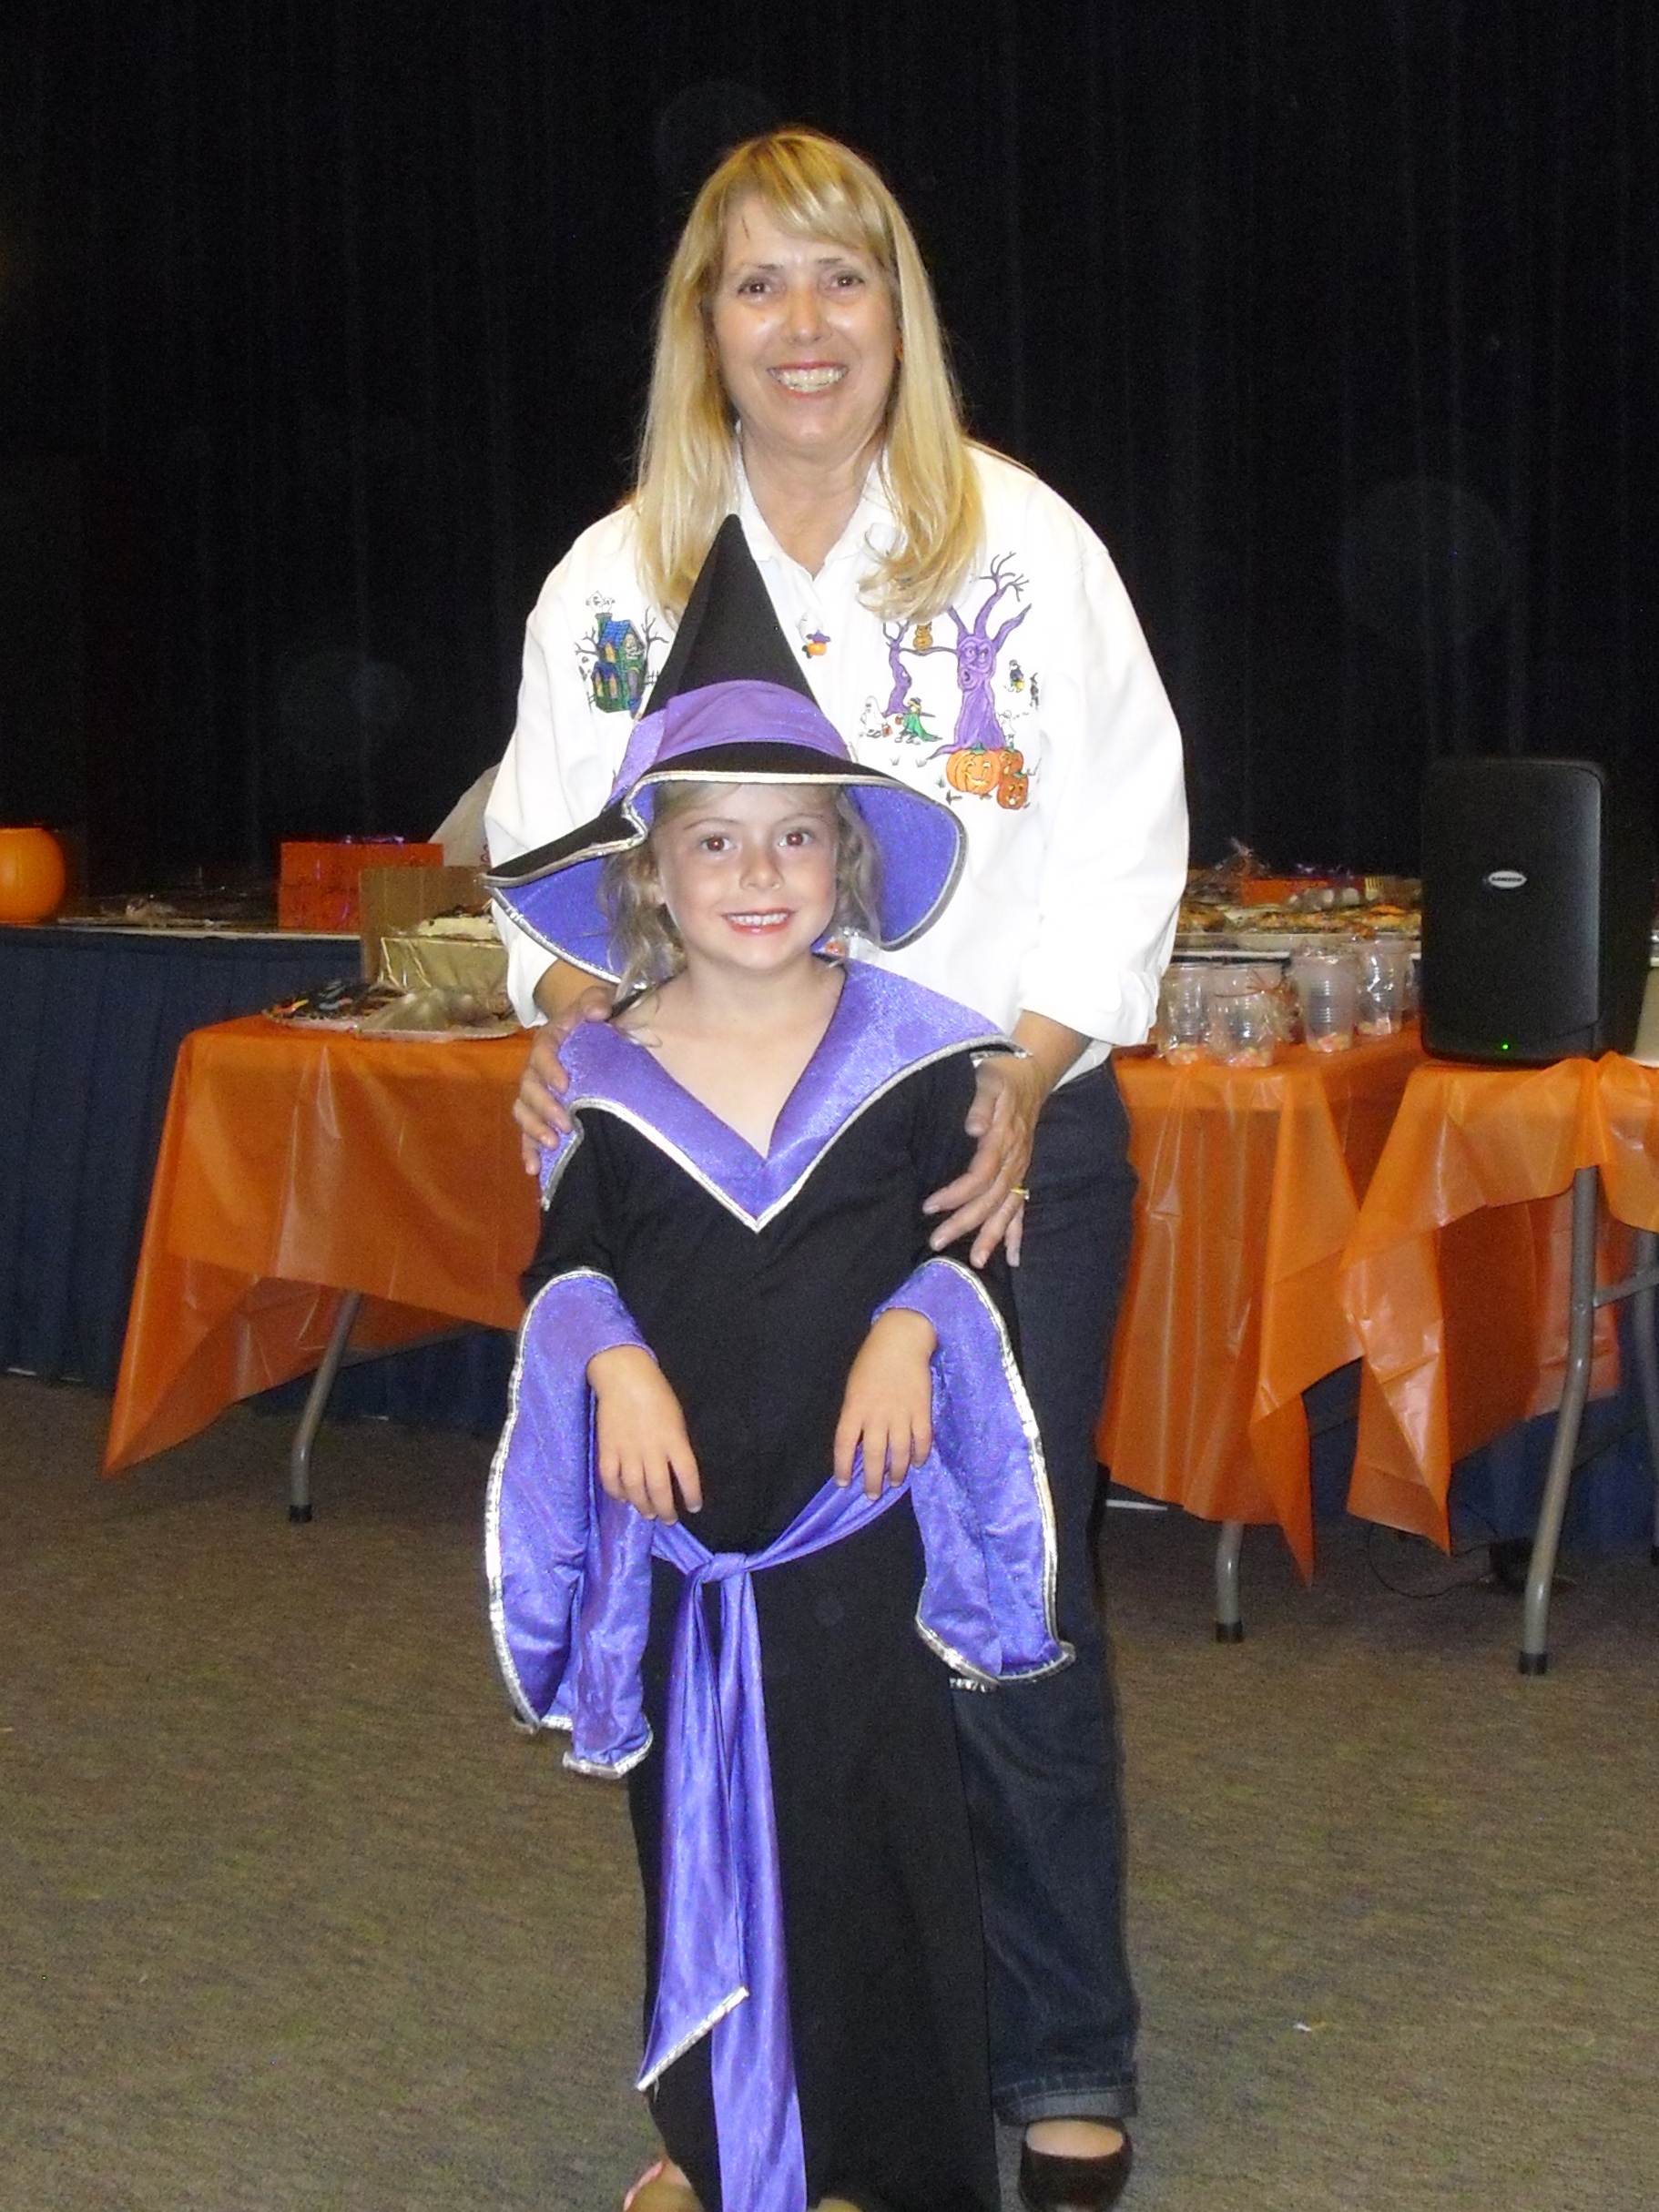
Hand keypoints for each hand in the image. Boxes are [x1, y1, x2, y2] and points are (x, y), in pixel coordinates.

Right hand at [514, 982, 613, 1170]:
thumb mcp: (599, 1002)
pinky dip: (528, 1150)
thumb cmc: (598, 1020)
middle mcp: (537, 1068)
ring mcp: (537, 1093)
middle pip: (529, 1088)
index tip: (566, 1085)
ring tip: (553, 1144)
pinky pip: (527, 1133)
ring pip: (524, 1112)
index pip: (542, 1053)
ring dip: (534, 1130)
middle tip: (565, 1123)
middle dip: (544, 1107)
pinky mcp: (541, 1115)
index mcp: (549, 1041)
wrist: (596, 1034)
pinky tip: (534, 1169)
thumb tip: (598, 1012)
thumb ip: (597, 1001)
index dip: (549, 1069)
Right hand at [587, 1346, 701, 1521]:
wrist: (624, 1376)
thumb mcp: (676, 1418)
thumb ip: (676, 1444)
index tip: (693, 1507)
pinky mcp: (607, 1449)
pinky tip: (623, 1497)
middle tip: (668, 1519)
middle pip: (660, 1489)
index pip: (687, 1475)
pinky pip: (611, 1479)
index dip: (691, 1495)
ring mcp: (628, 1451)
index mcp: (674, 1440)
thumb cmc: (656, 1393)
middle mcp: (652, 1450)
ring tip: (648, 1513)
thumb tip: (674, 1468)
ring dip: (642, 1505)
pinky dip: (617, 1492)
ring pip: (635, 1489)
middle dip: (666, 1509)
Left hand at [833, 1308, 937, 1496]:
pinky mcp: (922, 1410)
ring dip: (897, 1471)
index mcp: (854, 1407)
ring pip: (900, 1452)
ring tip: (894, 1482)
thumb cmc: (872, 1361)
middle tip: (872, 1494)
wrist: (901, 1340)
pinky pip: (922, 1439)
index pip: (845, 1444)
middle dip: (872, 1479)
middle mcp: (877, 1415)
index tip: (843, 1482)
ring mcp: (901, 1413)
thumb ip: (855, 1414)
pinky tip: (917, 1463)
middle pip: (874, 1455)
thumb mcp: (854, 1386)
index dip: (842, 1466)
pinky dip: (920, 1454)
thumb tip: (859, 1442)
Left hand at [922, 1054, 1045, 1267]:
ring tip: (976, 1262)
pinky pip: (1022, 1209)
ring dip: (992, 1237)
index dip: (956, 1194)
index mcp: (1003, 1140)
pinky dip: (1018, 1234)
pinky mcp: (1022, 1176)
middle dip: (965, 1223)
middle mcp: (1014, 1161)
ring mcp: (1021, 1171)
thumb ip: (980, 1103)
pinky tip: (1014, 1257)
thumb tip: (972, 1127)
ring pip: (1007, 1210)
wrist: (1030, 1077)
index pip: (980, 1175)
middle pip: (991, 1200)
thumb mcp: (987, 1080)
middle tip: (936, 1242)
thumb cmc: (1000, 1078)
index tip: (930, 1206)